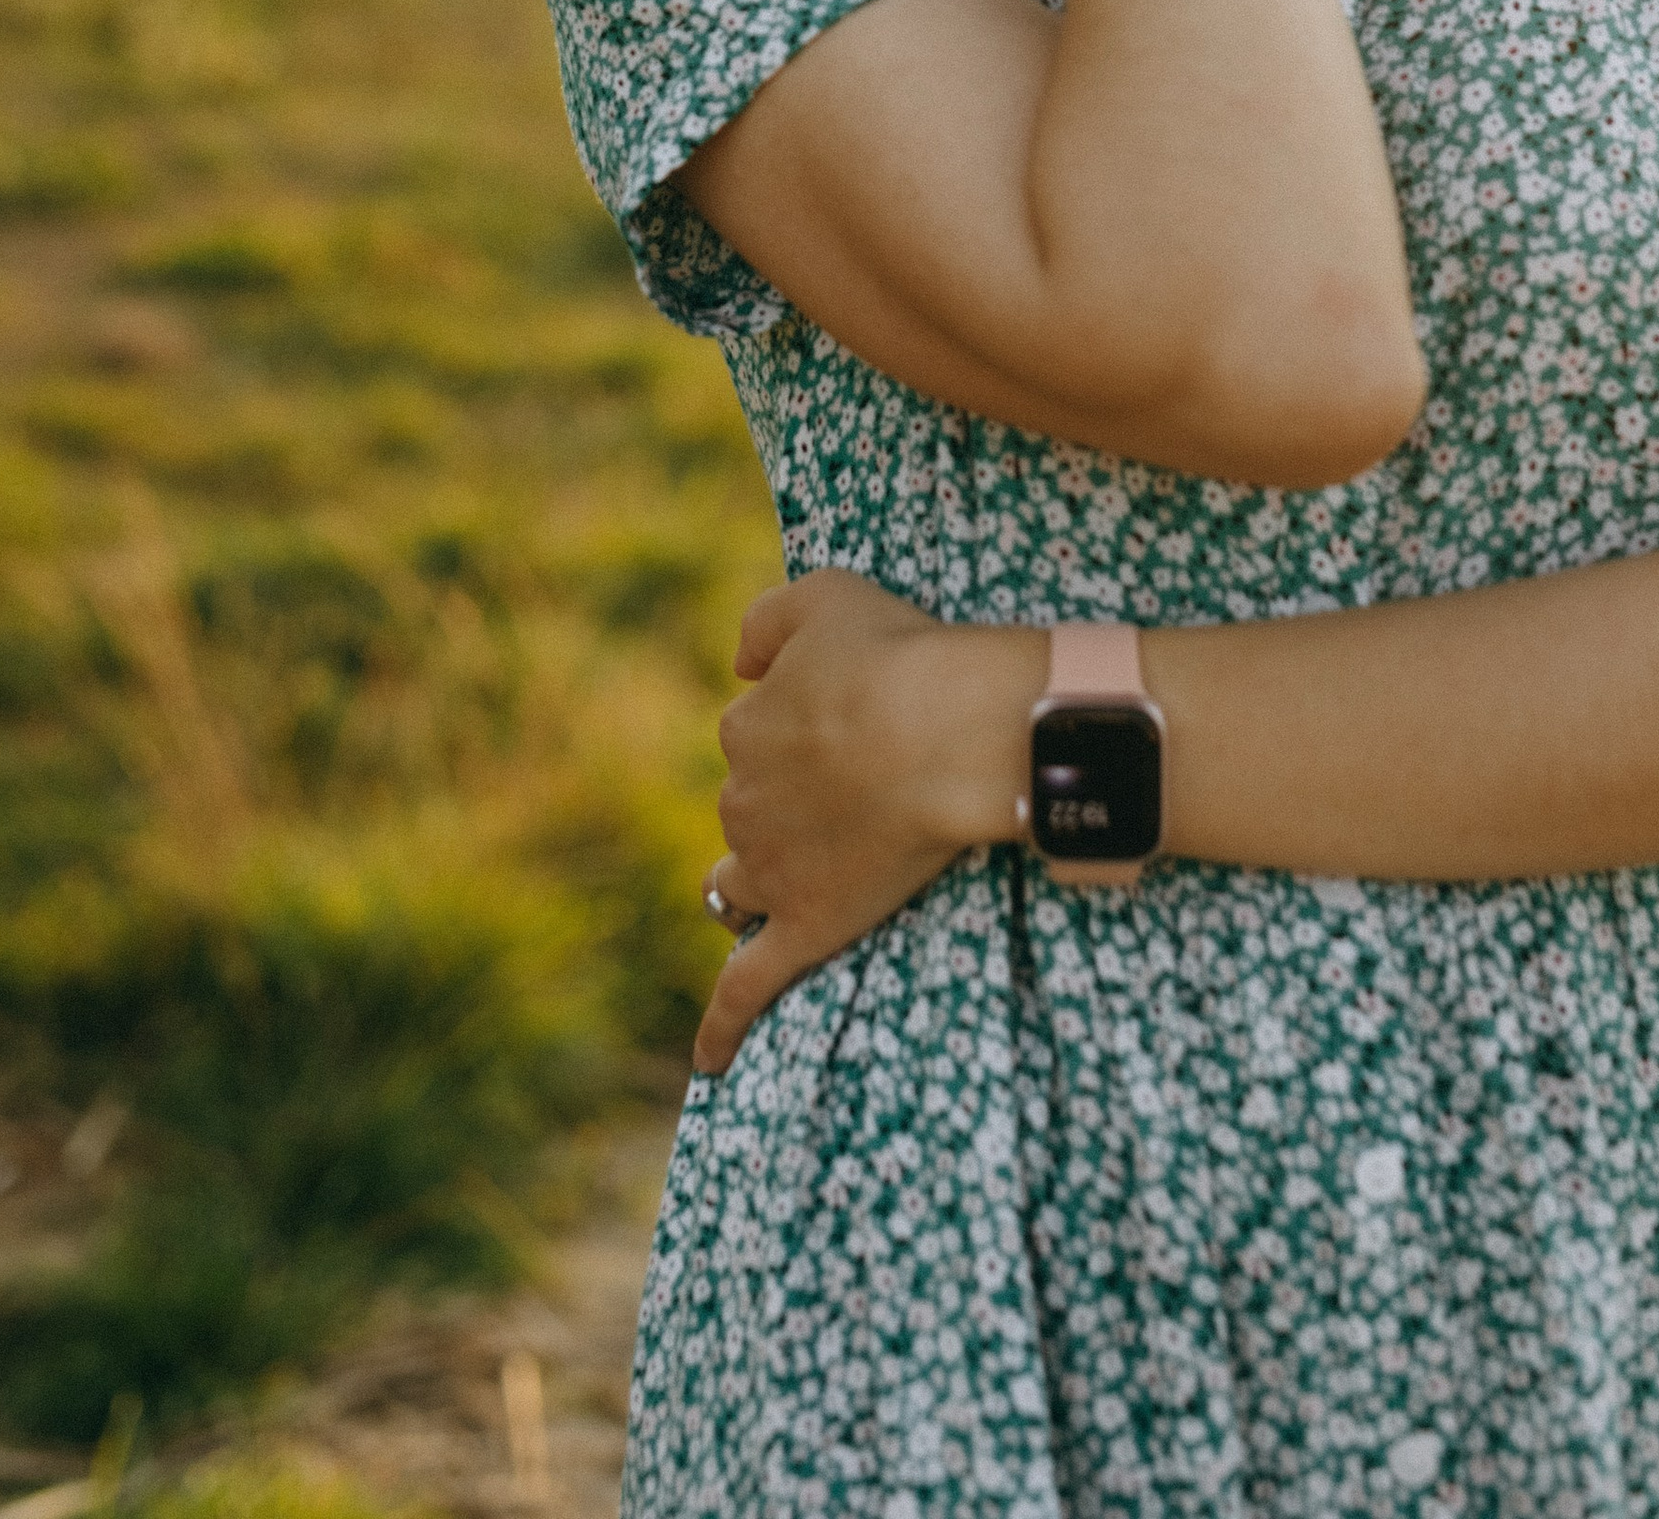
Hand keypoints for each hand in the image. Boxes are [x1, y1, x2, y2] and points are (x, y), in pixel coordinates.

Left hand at [693, 572, 1038, 1073]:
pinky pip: (747, 988)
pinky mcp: (806, 928)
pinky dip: (721, 1027)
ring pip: (744, 885)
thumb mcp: (823, 594)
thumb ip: (764, 620)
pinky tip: (708, 1064)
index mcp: (745, 729)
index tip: (851, 724)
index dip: (802, 730)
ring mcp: (771, 871)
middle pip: (750, 811)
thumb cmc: (899, 655)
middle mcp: (744, 802)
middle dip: (786, 805)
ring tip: (807, 880)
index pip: (755, 733)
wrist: (951, 732)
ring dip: (762, 882)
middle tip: (859, 793)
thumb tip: (736, 665)